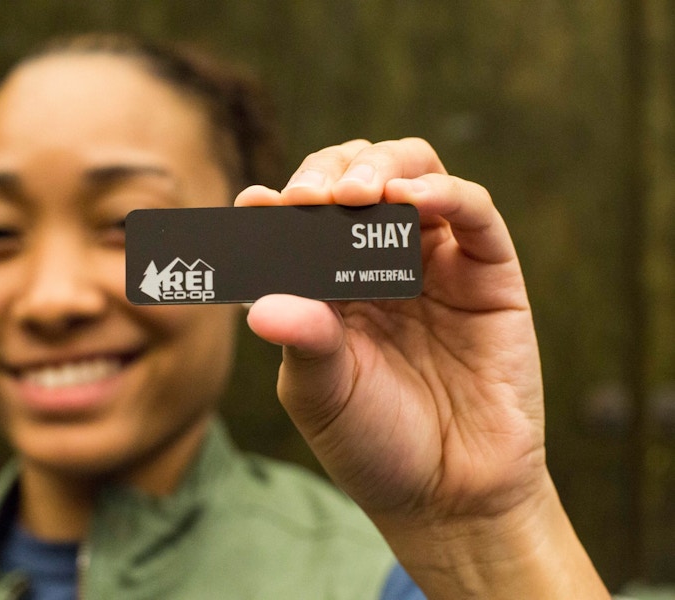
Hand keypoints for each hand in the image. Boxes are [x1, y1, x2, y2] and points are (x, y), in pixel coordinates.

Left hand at [235, 138, 607, 597]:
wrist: (450, 496)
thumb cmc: (375, 444)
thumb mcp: (322, 395)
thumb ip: (301, 341)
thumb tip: (259, 306)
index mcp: (327, 284)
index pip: (301, 220)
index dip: (278, 205)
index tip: (254, 206)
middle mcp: (378, 262)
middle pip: (354, 178)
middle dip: (328, 174)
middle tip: (309, 198)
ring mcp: (434, 262)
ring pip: (412, 174)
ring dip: (380, 168)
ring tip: (355, 193)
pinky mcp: (488, 272)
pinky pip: (473, 211)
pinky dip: (444, 192)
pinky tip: (410, 198)